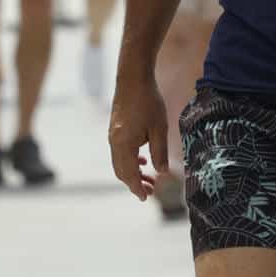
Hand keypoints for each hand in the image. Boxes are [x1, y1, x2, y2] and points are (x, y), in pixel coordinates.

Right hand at [107, 72, 170, 200]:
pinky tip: (143, 159)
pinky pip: (120, 152)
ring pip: (120, 162)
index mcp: (124, 144)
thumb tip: (163, 173)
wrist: (133, 78)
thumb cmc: (148, 102)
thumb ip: (160, 153)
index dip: (137, 188)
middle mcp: (114, 142)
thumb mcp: (159, 129)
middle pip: (121, 171)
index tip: (147, 198)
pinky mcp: (115, 129)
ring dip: (133, 172)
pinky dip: (130, 160)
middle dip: (135, 183)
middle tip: (151, 190)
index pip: (129, 174)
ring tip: (150, 177)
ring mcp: (113, 135)